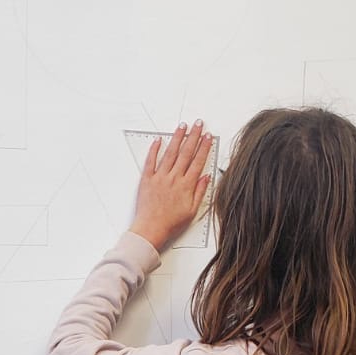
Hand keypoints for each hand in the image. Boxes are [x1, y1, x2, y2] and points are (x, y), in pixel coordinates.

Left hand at [129, 120, 213, 251]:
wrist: (151, 230)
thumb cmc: (171, 223)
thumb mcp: (192, 211)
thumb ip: (199, 192)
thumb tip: (206, 177)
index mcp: (186, 186)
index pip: (198, 161)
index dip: (204, 147)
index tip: (208, 136)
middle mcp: (174, 178)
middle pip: (186, 153)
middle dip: (194, 136)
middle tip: (198, 124)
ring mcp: (160, 177)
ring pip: (170, 153)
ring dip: (177, 138)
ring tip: (182, 126)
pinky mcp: (147, 180)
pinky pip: (150, 161)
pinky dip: (154, 149)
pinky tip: (158, 140)